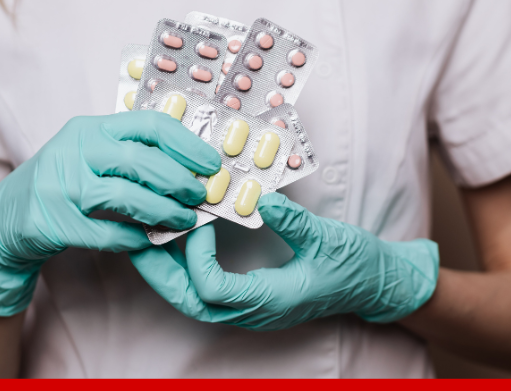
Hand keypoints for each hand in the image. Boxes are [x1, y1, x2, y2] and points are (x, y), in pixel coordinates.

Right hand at [0, 112, 220, 316]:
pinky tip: (148, 241)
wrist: (4, 220)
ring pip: (126, 196)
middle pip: (141, 160)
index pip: (148, 125)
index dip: (186, 144)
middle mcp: (75, 150)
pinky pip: (106, 232)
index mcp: (90, 129)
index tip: (211, 163)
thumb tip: (189, 164)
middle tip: (201, 196)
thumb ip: (128, 153)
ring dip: (164, 211)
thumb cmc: (61, 185)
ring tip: (185, 221)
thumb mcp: (89, 155)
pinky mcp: (52, 221)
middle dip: (180, 180)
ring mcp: (61, 185)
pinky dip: (134, 238)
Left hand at [130, 193, 437, 329]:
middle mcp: (253, 311)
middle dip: (159, 271)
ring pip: (193, 299)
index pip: (211, 290)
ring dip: (167, 270)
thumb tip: (260, 199)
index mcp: (270, 300)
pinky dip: (185, 268)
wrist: (373, 284)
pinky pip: (206, 289)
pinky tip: (180, 241)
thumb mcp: (329, 238)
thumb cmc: (355, 265)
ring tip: (148, 237)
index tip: (199, 220)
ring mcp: (250, 308)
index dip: (195, 256)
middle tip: (137, 238)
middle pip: (189, 301)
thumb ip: (295, 222)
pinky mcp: (250, 297)